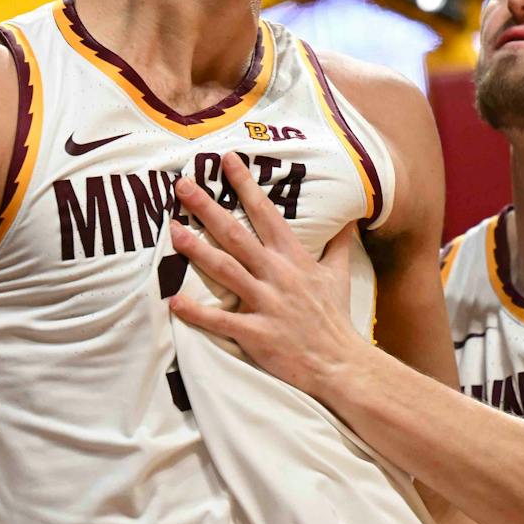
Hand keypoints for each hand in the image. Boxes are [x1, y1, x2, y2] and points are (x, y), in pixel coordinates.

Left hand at [168, 152, 370, 398]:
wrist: (340, 363)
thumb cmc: (334, 318)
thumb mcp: (339, 274)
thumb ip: (339, 244)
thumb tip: (350, 218)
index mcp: (293, 257)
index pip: (266, 213)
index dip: (245, 185)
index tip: (226, 161)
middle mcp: (277, 274)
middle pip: (236, 234)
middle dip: (208, 208)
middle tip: (183, 186)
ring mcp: (266, 303)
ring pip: (226, 269)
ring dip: (197, 250)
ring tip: (173, 232)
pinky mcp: (256, 333)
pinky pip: (221, 320)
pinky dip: (196, 312)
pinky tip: (173, 301)